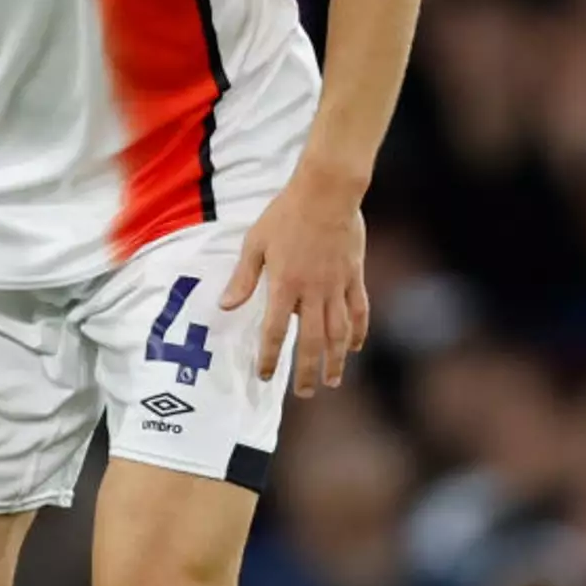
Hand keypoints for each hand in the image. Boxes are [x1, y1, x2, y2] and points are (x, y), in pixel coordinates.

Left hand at [219, 171, 368, 396]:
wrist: (327, 192)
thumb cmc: (285, 214)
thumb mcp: (255, 243)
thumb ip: (243, 278)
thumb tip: (226, 306)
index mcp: (283, 285)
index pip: (273, 332)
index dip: (268, 357)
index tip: (264, 376)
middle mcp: (312, 292)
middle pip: (310, 342)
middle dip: (306, 372)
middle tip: (304, 393)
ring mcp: (336, 286)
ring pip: (337, 333)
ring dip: (335, 360)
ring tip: (332, 381)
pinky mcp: (354, 276)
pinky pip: (358, 311)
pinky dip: (358, 332)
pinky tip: (355, 347)